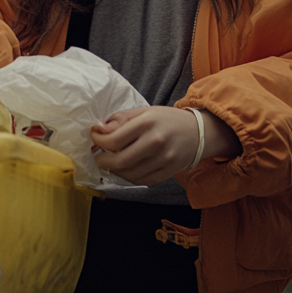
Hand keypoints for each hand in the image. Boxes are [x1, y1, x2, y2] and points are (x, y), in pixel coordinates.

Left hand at [90, 106, 241, 186]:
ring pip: (130, 174)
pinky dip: (129, 177)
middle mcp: (155, 142)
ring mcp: (163, 160)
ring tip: (111, 162)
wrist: (197, 132)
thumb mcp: (143, 111)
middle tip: (99, 156)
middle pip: (120, 161)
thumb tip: (99, 129)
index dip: (98, 141)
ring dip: (114, 171)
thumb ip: (120, 120)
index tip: (94, 137)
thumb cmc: (166, 120)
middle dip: (103, 161)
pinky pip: (142, 181)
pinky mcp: (168, 172)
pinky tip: (126, 169)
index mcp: (147, 123)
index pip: (114, 139)